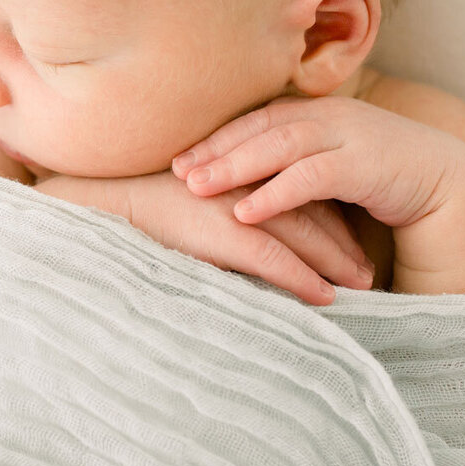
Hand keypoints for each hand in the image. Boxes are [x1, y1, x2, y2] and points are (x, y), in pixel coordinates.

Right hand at [36, 171, 375, 305]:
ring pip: (302, 235)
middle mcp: (242, 181)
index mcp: (237, 168)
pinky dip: (304, 278)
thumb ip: (217, 208)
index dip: (328, 216)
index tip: (352, 240)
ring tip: (361, 285)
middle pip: (310, 210)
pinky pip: (274, 259)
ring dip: (335, 262)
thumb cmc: (131, 206)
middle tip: (368, 269)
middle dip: (344, 241)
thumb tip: (240, 236)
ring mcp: (234, 205)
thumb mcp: (185, 199)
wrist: (96, 204)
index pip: (295, 190)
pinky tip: (327, 297)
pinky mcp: (222, 232)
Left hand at [171, 95, 464, 294]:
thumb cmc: (383, 180)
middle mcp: (330, 117)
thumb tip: (248, 179)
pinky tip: (245, 212)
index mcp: (319, 112)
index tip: (177, 156)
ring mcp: (349, 136)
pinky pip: (311, 178)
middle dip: (215, 148)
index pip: (256, 119)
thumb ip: (298, 162)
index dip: (216, 136)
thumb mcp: (334, 163)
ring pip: (279, 146)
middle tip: (174, 170)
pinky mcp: (366, 164)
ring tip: (196, 188)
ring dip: (234, 167)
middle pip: (260, 127)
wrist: (450, 186)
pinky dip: (275, 193)